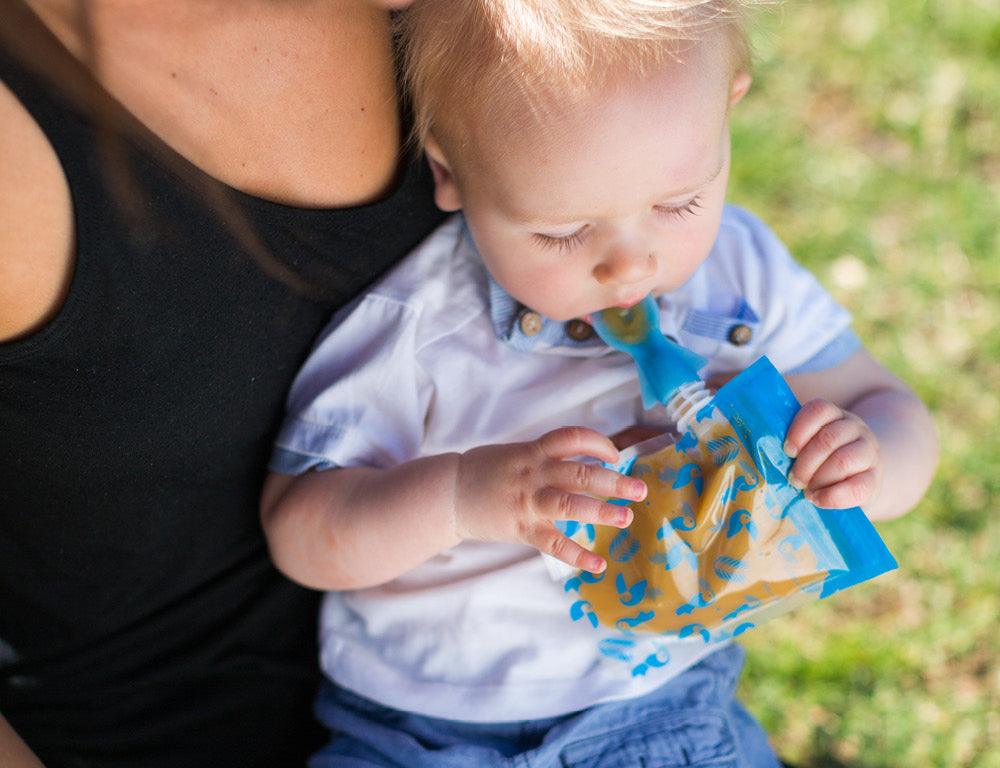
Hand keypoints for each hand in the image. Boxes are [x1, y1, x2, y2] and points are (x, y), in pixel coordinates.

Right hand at [453, 427, 646, 572]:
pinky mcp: (522, 529)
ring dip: (601, 511)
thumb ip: (545, 457)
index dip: (597, 443)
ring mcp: (528, 502)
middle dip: (614, 481)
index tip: (614, 454)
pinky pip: (553, 543)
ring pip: (570, 505)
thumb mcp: (515, 454)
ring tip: (626, 517)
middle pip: (580, 473)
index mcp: (533, 452)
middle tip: (640, 489)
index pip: (571, 438)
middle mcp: (533, 474)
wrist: (448, 494)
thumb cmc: (484, 472)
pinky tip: (599, 563)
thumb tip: (583, 459)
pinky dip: (578, 555)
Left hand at [785, 399, 881, 509]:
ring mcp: (867, 453)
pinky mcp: (874, 480)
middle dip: (805, 462)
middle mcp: (854, 429)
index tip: (787, 450)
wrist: (858, 477)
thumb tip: (743, 445)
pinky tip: (818, 500)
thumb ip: (789, 442)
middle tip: (792, 479)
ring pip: (844, 460)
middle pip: (828, 438)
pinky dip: (834, 496)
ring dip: (819, 478)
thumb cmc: (820, 460)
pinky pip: (859, 486)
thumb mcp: (808, 443)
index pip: (819, 410)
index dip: (800, 429)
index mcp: (833, 416)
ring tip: (804, 491)